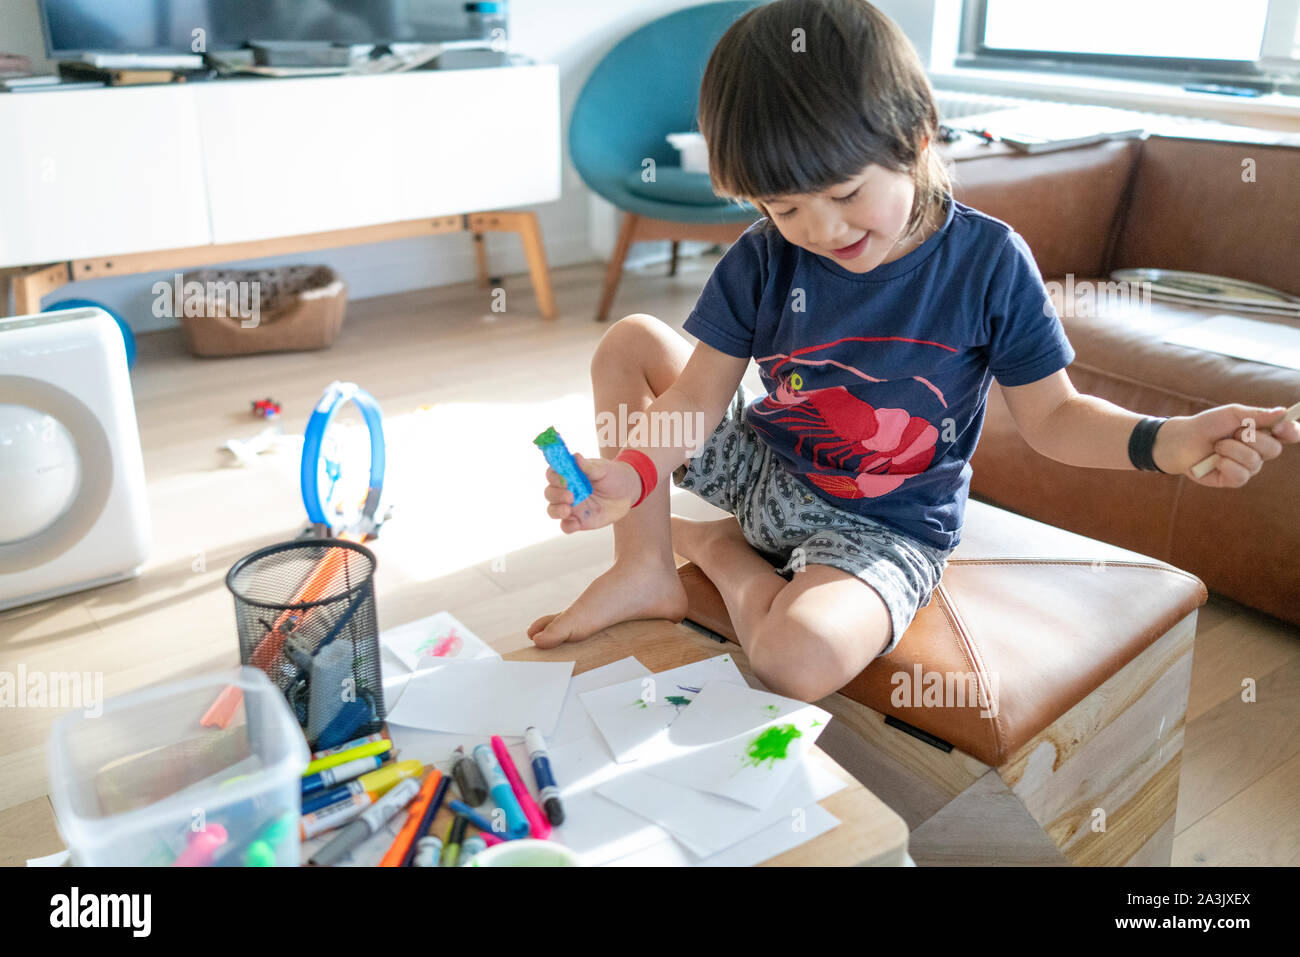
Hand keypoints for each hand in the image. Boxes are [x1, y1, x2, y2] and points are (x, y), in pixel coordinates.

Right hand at [543, 453, 643, 532]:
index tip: (564, 480)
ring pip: (553, 510)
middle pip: (550, 493)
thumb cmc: (613, 476)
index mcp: (568, 474)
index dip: (554, 477)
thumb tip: (576, 457)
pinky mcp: (578, 521)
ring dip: (557, 511)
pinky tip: (575, 523)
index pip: (552, 474)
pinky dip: (567, 526)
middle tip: (571, 496)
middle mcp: (565, 490)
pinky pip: (566, 526)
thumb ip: (588, 466)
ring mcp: (570, 506)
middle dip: (556, 495)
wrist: (627, 493)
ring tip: (568, 510)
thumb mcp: (603, 469)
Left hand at [1154, 405, 1299, 486]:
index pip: (1288, 435)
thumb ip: (1257, 415)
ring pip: (1254, 462)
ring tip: (1217, 445)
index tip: (1282, 427)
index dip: (1291, 432)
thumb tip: (1284, 413)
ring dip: (1232, 449)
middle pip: (1274, 449)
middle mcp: (1259, 452)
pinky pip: (1241, 476)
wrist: (1180, 440)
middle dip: (1251, 438)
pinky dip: (1225, 464)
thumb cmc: (1207, 425)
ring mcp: (1247, 468)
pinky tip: (1214, 460)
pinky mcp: (1232, 480)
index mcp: (1262, 433)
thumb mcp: (1232, 415)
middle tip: (1233, 432)